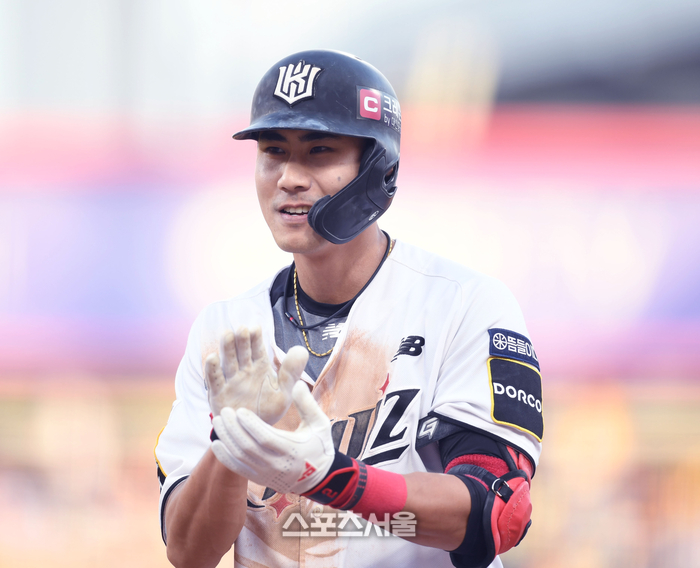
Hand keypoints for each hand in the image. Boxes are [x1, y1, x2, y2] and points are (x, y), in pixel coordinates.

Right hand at [205, 326, 307, 424]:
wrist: (254, 433)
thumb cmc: (269, 409)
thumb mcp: (284, 391)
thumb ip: (291, 371)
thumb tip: (302, 349)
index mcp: (260, 367)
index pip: (257, 349)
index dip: (256, 339)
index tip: (256, 328)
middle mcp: (244, 371)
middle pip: (242, 352)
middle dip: (242, 341)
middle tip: (242, 328)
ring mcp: (230, 382)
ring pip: (228, 362)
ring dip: (227, 349)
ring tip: (227, 335)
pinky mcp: (218, 394)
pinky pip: (214, 380)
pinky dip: (212, 370)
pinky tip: (212, 358)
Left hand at [211, 380, 335, 494]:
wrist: (318, 478)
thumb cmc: (319, 446)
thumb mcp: (319, 424)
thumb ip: (307, 404)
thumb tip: (297, 383)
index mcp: (292, 450)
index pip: (266, 438)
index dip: (251, 425)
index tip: (240, 411)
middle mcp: (277, 464)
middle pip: (248, 447)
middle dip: (233, 429)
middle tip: (224, 412)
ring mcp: (266, 473)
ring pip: (240, 457)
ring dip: (226, 439)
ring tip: (218, 422)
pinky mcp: (259, 479)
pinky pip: (237, 469)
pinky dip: (225, 457)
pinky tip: (216, 443)